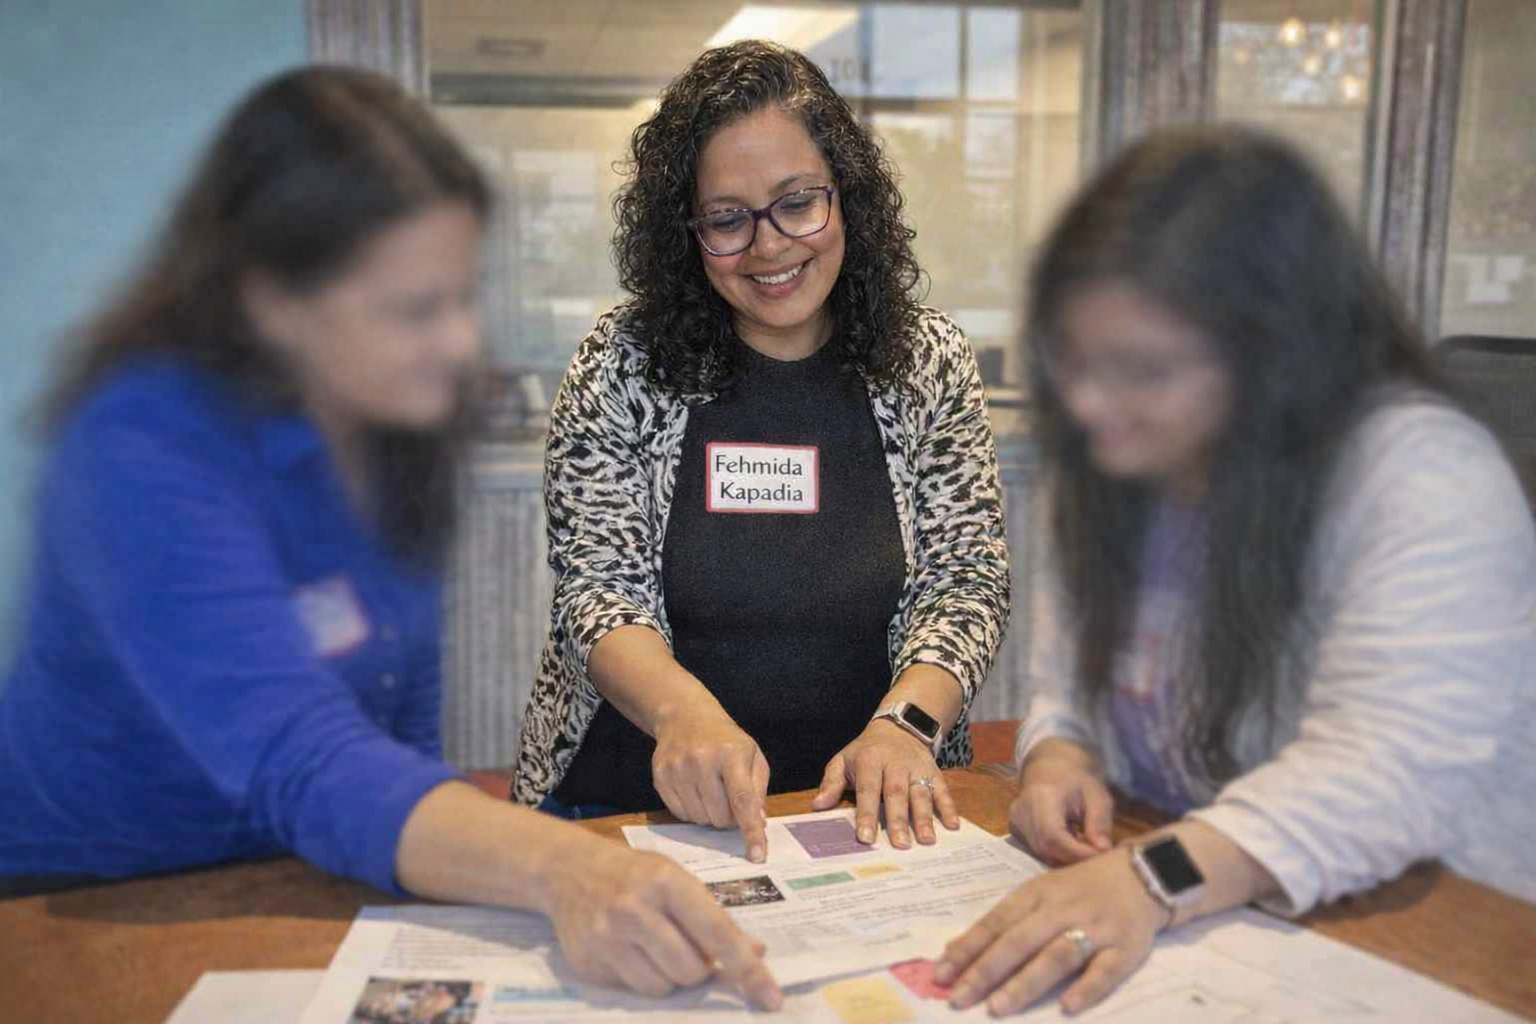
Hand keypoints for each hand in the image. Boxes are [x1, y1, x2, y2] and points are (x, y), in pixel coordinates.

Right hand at [540, 837, 782, 1008]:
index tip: (772, 998)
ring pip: (663, 988)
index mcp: (666, 882)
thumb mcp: (677, 879)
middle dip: (699, 970)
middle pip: (691, 971)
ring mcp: (606, 938)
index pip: (717, 934)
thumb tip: (755, 952)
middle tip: (690, 950)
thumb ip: (714, 916)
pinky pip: (633, 991)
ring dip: (671, 977)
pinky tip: (629, 951)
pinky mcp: (588, 963)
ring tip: (658, 949)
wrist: (568, 870)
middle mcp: (634, 909)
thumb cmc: (635, 875)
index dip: (748, 970)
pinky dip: (642, 978)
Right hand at [652, 706, 769, 861]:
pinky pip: (680, 815)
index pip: (743, 800)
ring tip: (712, 792)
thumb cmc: (725, 740)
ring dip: (710, 815)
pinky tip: (695, 791)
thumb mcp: (752, 755)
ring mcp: (677, 768)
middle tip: (729, 800)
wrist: (685, 716)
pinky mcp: (660, 776)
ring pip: (700, 819)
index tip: (758, 856)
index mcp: (730, 754)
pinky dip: (692, 811)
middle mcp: (702, 760)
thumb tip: (758, 823)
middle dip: (729, 818)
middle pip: (720, 816)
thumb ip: (758, 790)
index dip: (751, 830)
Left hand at [811, 720, 959, 847]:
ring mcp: (917, 767)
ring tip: (927, 841)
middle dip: (898, 820)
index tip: (865, 838)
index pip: (868, 790)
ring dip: (925, 817)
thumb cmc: (866, 751)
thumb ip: (832, 783)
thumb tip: (817, 806)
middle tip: (900, 845)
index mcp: (869, 760)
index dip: (866, 814)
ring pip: (921, 793)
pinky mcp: (934, 771)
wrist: (898, 727)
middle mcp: (895, 764)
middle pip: (897, 793)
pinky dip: (949, 807)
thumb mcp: (843, 760)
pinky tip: (952, 825)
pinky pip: (943, 789)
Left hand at [935, 849, 1167, 1015]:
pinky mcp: (1126, 947)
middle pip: (1019, 940)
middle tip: (959, 999)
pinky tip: (1067, 1007)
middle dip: (986, 971)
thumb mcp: (1039, 894)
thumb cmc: (1080, 889)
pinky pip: (1106, 970)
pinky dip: (1087, 988)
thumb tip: (954, 952)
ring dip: (1026, 982)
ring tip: (998, 1007)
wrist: (1144, 874)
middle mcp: (1061, 908)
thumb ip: (1003, 922)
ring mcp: (1095, 927)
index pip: (995, 923)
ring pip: (1057, 955)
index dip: (967, 949)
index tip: (940, 975)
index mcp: (1035, 894)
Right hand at [1012, 750, 1113, 864]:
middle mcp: (1021, 812)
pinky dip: (1058, 854)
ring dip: (1067, 857)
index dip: (1077, 852)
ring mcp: (1016, 823)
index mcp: (1042, 796)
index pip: (1054, 835)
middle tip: (1096, 853)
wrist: (1051, 770)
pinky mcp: (1016, 832)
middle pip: (1047, 849)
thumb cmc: (1077, 782)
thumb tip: (1102, 850)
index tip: (1101, 856)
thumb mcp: (1097, 796)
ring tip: (1084, 844)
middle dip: (1075, 858)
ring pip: (1042, 855)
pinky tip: (1070, 842)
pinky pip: (1038, 852)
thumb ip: (1100, 822)